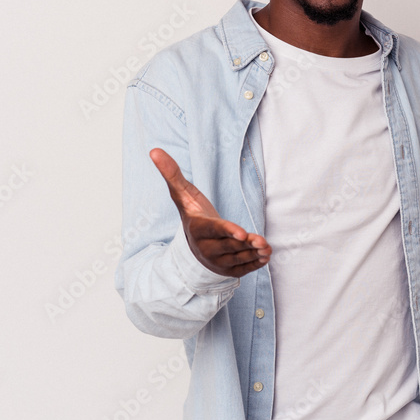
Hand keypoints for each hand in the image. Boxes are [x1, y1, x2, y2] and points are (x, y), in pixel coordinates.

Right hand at [149, 148, 270, 277]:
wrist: (194, 243)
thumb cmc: (192, 213)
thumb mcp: (182, 195)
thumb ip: (172, 174)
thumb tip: (154, 150)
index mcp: (197, 229)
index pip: (213, 230)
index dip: (227, 231)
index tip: (241, 233)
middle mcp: (206, 248)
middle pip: (228, 246)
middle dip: (245, 244)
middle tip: (260, 241)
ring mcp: (217, 261)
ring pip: (238, 258)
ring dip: (253, 254)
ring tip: (266, 248)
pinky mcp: (228, 269)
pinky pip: (243, 268)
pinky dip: (255, 263)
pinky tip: (266, 255)